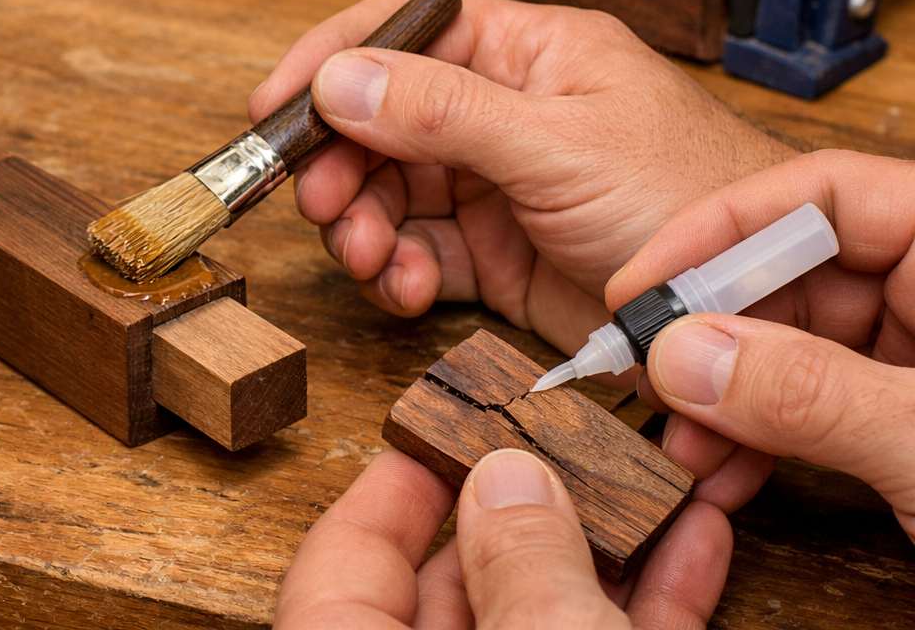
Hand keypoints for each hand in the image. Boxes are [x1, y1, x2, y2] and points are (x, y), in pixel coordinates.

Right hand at [250, 0, 795, 360]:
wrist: (753, 305)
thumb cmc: (695, 197)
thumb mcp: (559, 145)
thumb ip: (444, 111)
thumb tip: (341, 77)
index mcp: (526, 53)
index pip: (404, 28)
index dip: (330, 58)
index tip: (273, 104)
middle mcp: (503, 111)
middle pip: (380, 119)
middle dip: (341, 162)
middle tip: (320, 203)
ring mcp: (497, 183)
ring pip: (389, 189)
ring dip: (362, 223)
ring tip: (369, 256)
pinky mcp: (497, 252)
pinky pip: (417, 251)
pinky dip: (396, 271)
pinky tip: (405, 287)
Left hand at [274, 446, 730, 628]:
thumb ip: (522, 570)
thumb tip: (509, 479)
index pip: (343, 567)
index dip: (389, 487)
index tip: (436, 426)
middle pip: (454, 588)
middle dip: (521, 506)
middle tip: (562, 439)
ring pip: (545, 619)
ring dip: (605, 548)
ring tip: (647, 474)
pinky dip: (650, 609)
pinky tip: (695, 542)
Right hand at [608, 149, 914, 537]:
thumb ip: (813, 392)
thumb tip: (687, 359)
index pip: (822, 191)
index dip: (723, 226)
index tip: (644, 281)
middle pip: (791, 271)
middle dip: (708, 330)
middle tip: (645, 371)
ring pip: (788, 345)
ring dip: (720, 396)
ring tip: (680, 442)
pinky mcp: (899, 413)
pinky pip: (808, 405)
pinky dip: (757, 439)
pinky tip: (721, 475)